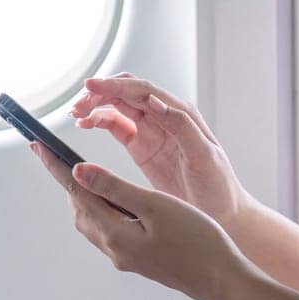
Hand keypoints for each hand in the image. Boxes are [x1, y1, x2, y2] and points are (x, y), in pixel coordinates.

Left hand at [28, 141, 254, 299]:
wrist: (222, 279)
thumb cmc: (197, 241)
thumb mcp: (155, 206)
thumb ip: (115, 189)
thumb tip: (78, 173)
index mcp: (115, 234)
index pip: (76, 192)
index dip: (55, 167)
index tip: (38, 146)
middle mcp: (115, 249)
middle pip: (80, 209)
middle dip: (69, 182)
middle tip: (61, 155)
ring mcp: (126, 257)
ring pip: (94, 221)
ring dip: (87, 197)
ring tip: (88, 174)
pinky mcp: (139, 259)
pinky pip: (110, 230)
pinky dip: (105, 210)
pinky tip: (119, 201)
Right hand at [66, 73, 248, 227]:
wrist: (222, 213)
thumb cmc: (218, 186)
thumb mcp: (204, 156)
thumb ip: (181, 126)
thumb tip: (155, 101)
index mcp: (180, 114)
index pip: (143, 90)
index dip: (115, 85)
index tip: (90, 86)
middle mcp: (164, 117)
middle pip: (126, 93)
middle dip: (100, 93)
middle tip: (77, 106)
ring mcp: (152, 131)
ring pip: (119, 107)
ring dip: (97, 106)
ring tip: (76, 115)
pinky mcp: (142, 147)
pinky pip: (117, 126)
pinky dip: (100, 121)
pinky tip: (86, 124)